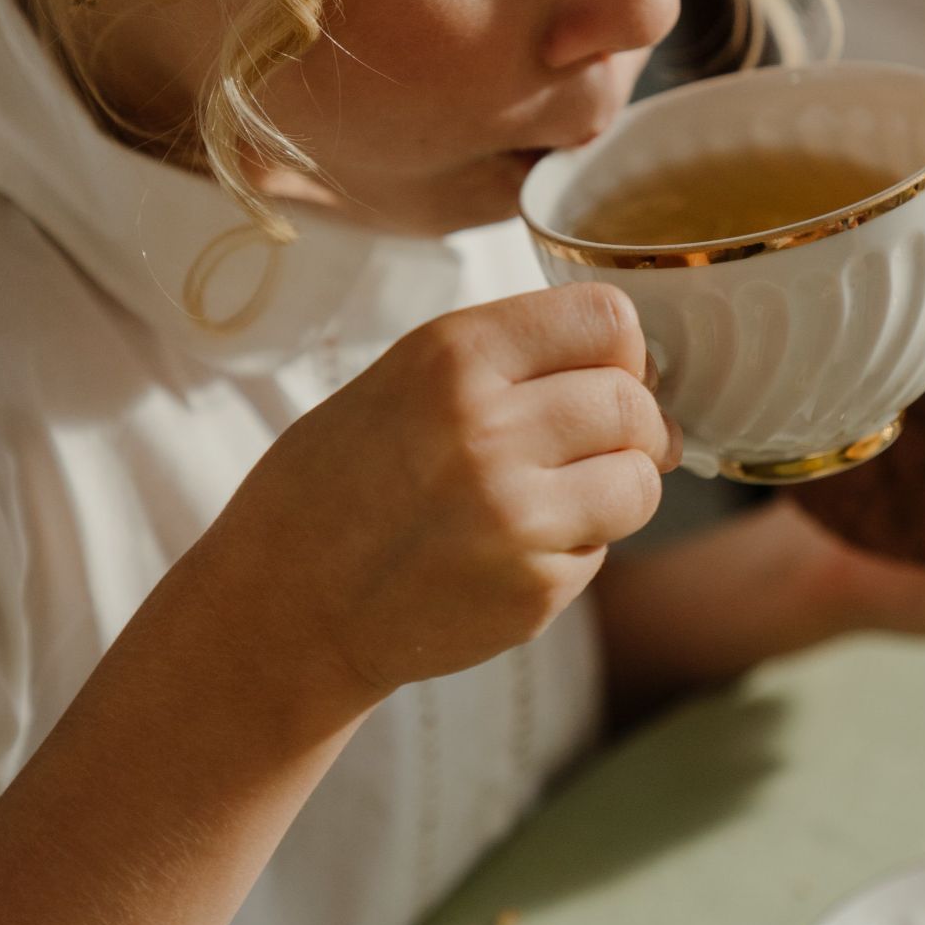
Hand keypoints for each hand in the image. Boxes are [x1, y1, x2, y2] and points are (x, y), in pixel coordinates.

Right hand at [206, 283, 679, 719]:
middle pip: (632, 402)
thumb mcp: (402, 379)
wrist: (284, 605)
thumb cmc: (340, 483)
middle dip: (627, 424)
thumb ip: (507, 360)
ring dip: (616, 489)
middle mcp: (487, 429)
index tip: (607, 373)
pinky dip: (576, 550)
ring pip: (640, 481)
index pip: (606, 319)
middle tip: (593, 445)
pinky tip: (511, 552)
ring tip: (560, 499)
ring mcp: (514, 516)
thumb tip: (630, 366)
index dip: (621, 349)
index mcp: (452, 356)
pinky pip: (602, 551)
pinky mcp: (532, 591)